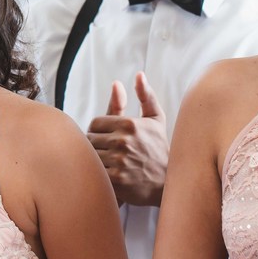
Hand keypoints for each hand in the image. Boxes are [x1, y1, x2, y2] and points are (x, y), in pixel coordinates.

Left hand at [86, 72, 168, 205]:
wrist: (167, 183)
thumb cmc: (159, 149)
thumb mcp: (156, 120)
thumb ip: (145, 96)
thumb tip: (138, 74)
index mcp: (130, 124)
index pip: (95, 123)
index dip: (100, 131)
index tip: (110, 139)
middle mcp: (123, 141)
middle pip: (90, 139)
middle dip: (97, 145)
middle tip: (110, 153)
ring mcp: (119, 161)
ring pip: (90, 156)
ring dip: (96, 160)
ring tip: (110, 164)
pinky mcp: (116, 180)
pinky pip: (94, 172)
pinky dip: (99, 175)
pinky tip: (111, 176)